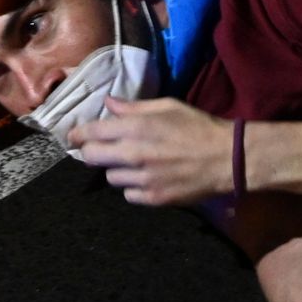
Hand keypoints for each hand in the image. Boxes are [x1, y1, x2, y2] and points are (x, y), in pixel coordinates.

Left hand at [69, 97, 234, 207]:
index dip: (77, 134)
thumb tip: (108, 104)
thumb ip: (134, 108)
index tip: (74, 136)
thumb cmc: (198, 126)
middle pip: (91, 158)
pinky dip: (133, 187)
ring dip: (117, 169)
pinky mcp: (153, 198)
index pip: (91, 133)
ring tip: (134, 163)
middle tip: (99, 150)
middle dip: (90, 152)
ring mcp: (142, 179)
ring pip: (110, 177)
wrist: (227, 158)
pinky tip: (147, 178)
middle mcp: (134, 154)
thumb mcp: (168, 106)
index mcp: (136, 128)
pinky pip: (128, 195)